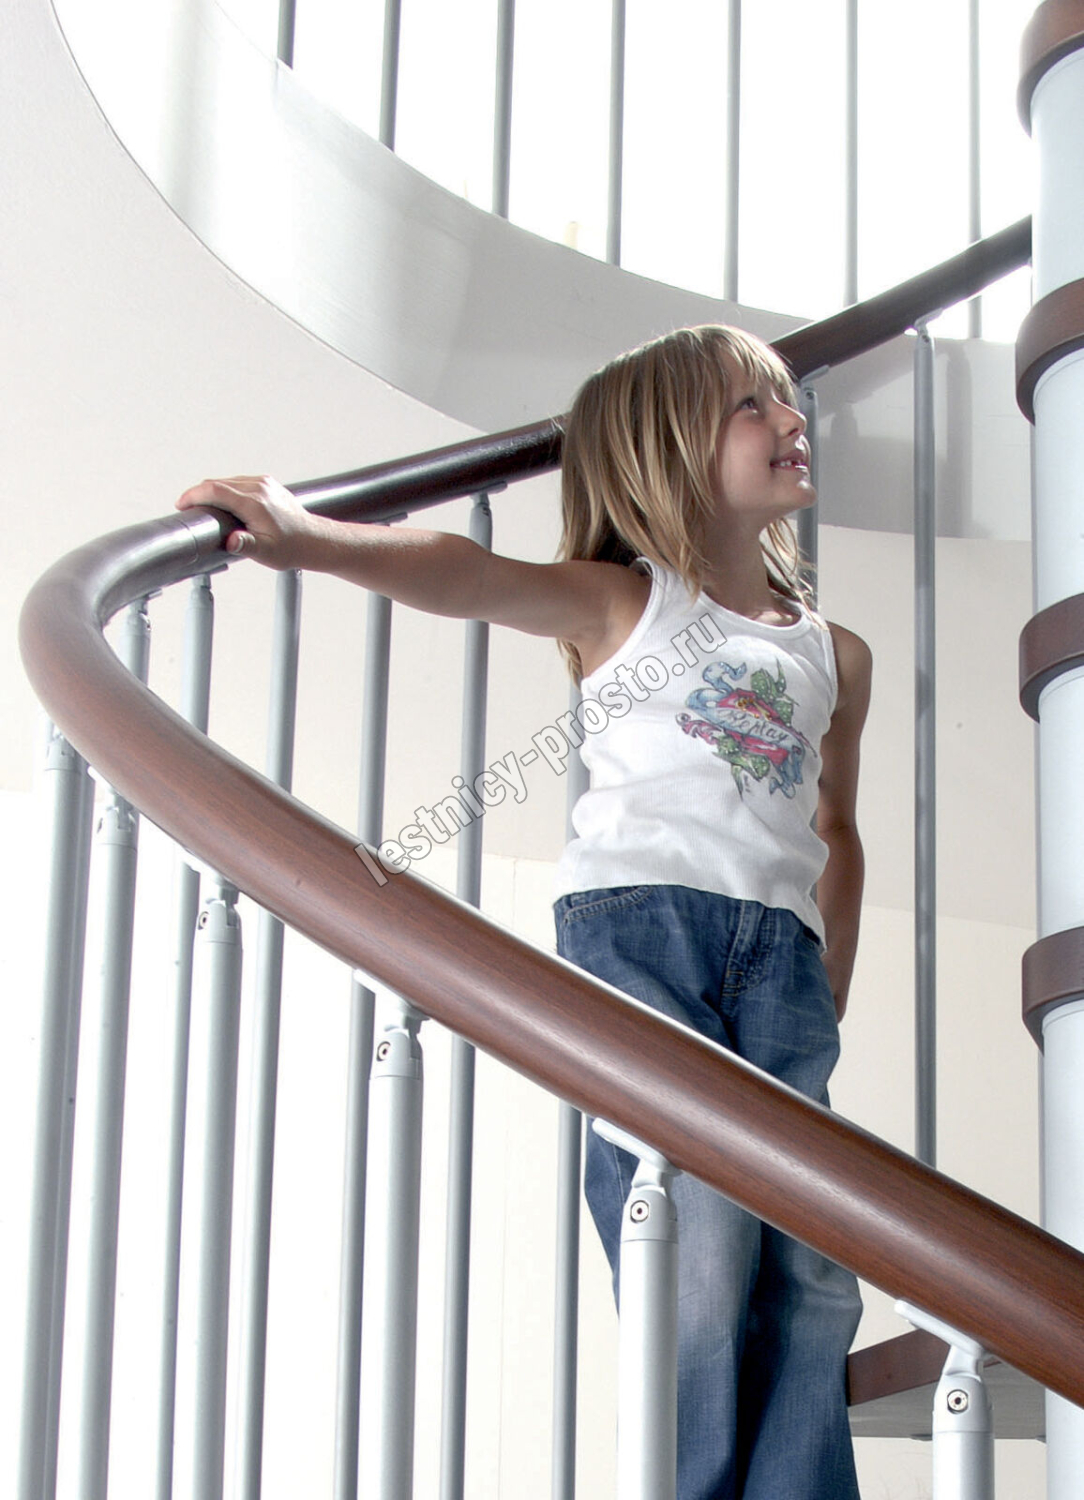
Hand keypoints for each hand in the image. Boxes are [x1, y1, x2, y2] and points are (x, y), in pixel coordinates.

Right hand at [175, 475, 327, 569]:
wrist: (312, 539)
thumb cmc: (290, 547)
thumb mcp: (266, 552)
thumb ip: (246, 545)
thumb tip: (230, 541)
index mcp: (255, 502)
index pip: (215, 490)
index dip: (193, 495)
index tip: (182, 504)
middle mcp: (259, 487)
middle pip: (218, 483)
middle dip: (199, 494)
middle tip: (187, 508)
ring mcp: (264, 483)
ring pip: (228, 481)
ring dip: (212, 491)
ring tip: (203, 507)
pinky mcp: (267, 484)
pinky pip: (239, 482)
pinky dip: (226, 490)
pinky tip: (223, 503)